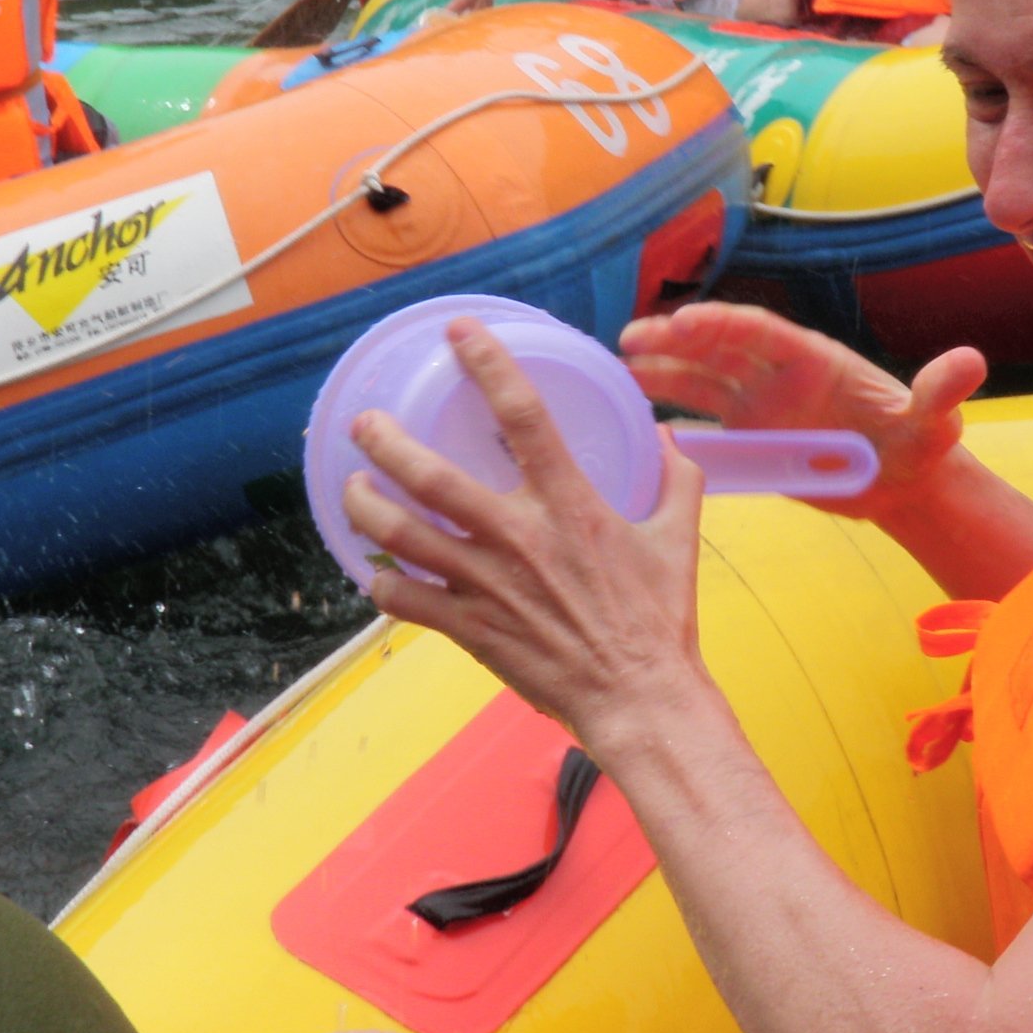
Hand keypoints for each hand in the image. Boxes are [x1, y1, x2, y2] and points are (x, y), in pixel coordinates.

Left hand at [340, 320, 711, 741]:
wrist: (640, 699)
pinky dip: (382, 582)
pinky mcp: (471, 628)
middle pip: (429, 475)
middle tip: (366, 424)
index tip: (460, 333)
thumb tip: (669, 436)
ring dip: (365, 506)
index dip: (488, 364)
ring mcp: (486, 584)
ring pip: (400, 535)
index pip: (523, 414)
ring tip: (354, 488)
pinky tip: (378, 571)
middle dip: (385, 442)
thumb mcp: (679, 537)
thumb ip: (677, 477)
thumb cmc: (661, 621)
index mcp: (569, 504)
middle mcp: (518, 536)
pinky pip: (404, 599)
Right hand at [617, 302, 985, 520]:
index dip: (720, 324)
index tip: (682, 323)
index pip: (760, 331)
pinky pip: (703, 413)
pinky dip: (671, 406)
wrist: (904, 482)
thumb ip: (940, 393)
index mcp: (814, 358)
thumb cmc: (919, 445)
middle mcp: (780, 372)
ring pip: (702, 376)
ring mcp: (760, 401)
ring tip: (617, 368)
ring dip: (662, 368)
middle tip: (631, 340)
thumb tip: (971, 361)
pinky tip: (633, 406)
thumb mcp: (934, 423)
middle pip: (720, 346)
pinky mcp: (749, 433)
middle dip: (676, 340)